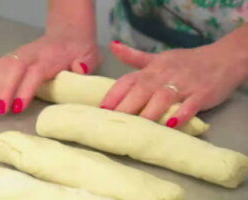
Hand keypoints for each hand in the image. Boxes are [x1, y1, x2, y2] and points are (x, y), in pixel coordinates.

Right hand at [0, 35, 99, 114]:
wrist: (70, 34)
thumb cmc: (79, 51)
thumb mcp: (89, 56)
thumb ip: (85, 63)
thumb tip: (79, 69)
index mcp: (51, 56)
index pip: (34, 72)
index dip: (24, 89)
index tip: (17, 107)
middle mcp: (33, 53)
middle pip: (13, 68)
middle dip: (3, 89)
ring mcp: (24, 52)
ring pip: (4, 65)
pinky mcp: (18, 55)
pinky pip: (2, 64)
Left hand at [101, 41, 247, 127]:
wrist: (221, 59)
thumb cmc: (184, 62)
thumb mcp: (158, 58)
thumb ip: (134, 57)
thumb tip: (113, 46)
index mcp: (151, 70)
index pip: (127, 81)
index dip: (113, 95)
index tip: (101, 110)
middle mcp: (163, 76)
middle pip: (141, 91)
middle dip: (126, 107)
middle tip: (113, 123)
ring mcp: (183, 85)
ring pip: (162, 98)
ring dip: (150, 113)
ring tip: (138, 127)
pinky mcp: (201, 94)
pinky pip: (190, 105)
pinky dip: (181, 114)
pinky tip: (172, 125)